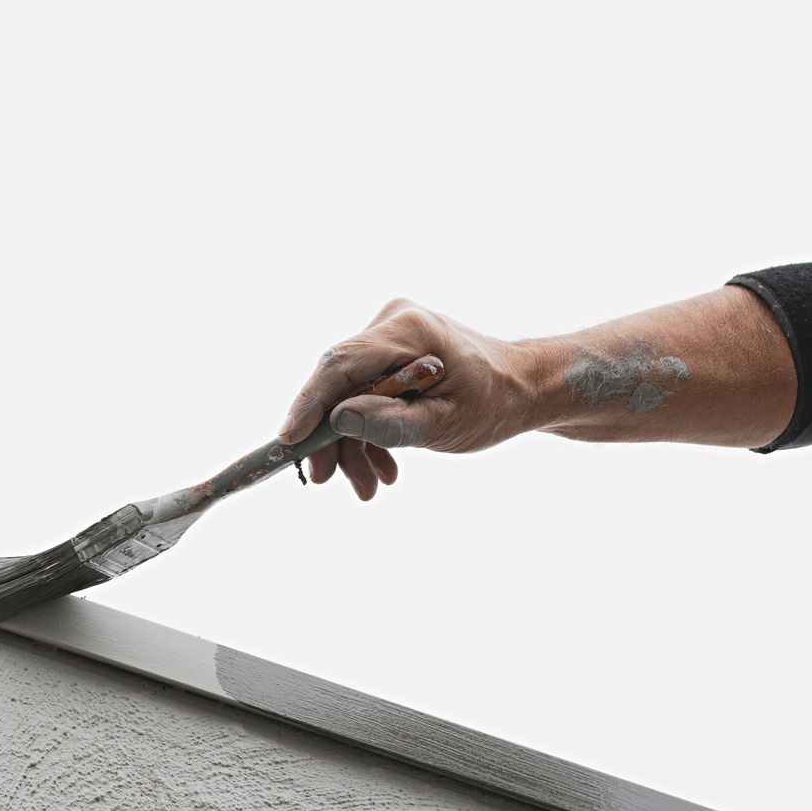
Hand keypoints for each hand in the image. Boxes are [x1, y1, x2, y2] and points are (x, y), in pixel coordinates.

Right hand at [276, 298, 535, 498]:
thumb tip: (337, 421)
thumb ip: (391, 423)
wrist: (523, 389)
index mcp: (407, 330)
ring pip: (347, 394)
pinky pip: (363, 394)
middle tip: (327, 479)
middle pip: (338, 383)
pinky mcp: (390, 356)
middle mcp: (391, 325)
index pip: (340, 364)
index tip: (288, 441)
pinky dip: (368, 431)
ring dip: (352, 443)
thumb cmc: (494, 403)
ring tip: (369, 486)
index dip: (309, 404)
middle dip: (332, 436)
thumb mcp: (446, 423)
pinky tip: (382, 467)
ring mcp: (389, 339)